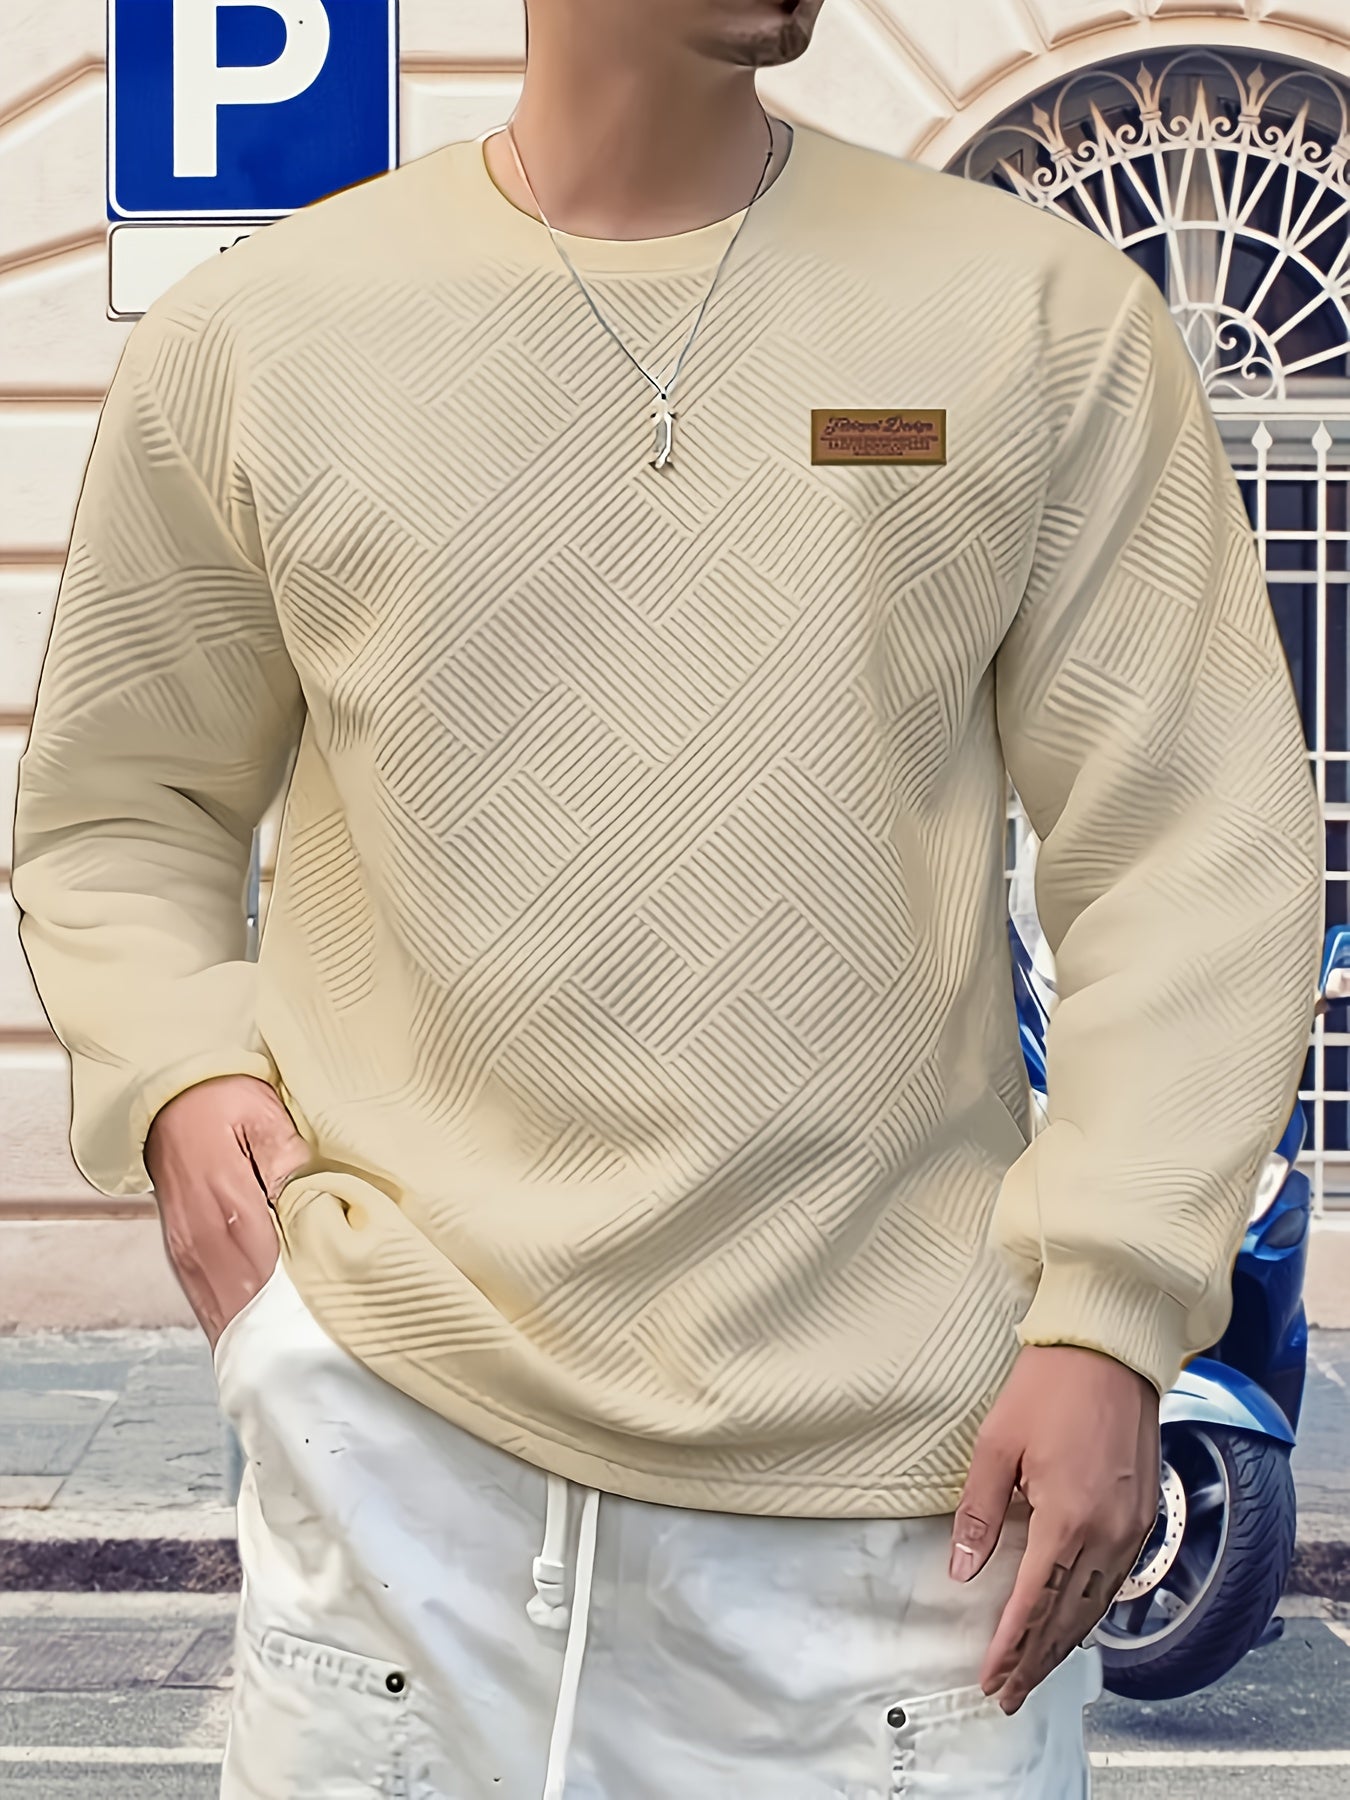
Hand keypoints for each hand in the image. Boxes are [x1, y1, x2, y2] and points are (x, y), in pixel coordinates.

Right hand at [144, 1074, 312, 1350]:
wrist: (168, 1099)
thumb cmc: (222, 1102)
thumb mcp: (263, 1113)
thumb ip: (286, 1157)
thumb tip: (307, 1197)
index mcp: (227, 1207)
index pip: (272, 1272)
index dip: (305, 1301)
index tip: (340, 1319)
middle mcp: (201, 1241)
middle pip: (249, 1308)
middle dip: (288, 1332)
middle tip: (330, 1353)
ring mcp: (187, 1255)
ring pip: (225, 1316)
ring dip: (260, 1337)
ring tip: (302, 1359)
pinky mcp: (183, 1259)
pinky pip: (209, 1307)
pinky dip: (235, 1328)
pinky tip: (263, 1344)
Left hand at [950, 1344, 1159, 1713]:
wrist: (1109, 1350)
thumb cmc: (1048, 1388)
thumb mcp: (996, 1445)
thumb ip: (979, 1513)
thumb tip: (963, 1570)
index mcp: (1067, 1519)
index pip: (1033, 1604)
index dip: (1010, 1646)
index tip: (989, 1677)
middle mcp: (1107, 1533)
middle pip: (1068, 1618)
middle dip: (1036, 1660)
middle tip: (1008, 1693)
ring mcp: (1131, 1527)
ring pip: (1096, 1606)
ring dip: (1064, 1643)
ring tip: (1035, 1670)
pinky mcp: (1142, 1515)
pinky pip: (1115, 1581)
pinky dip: (1090, 1611)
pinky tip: (1072, 1622)